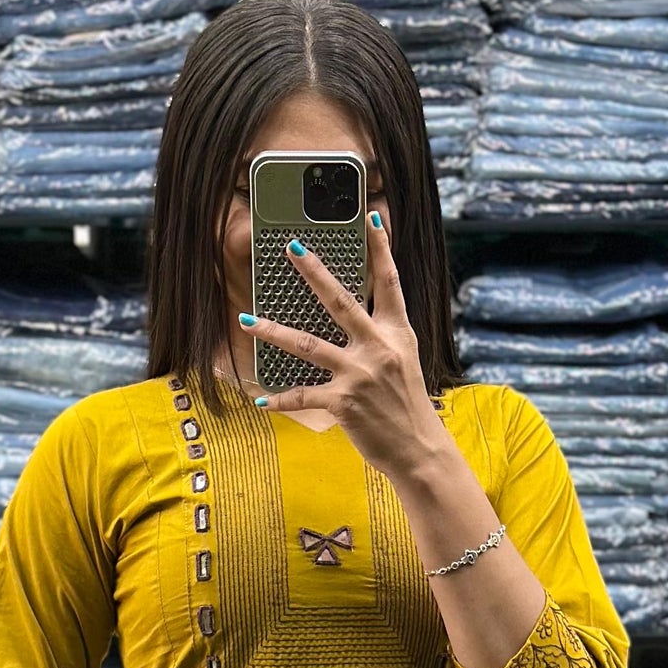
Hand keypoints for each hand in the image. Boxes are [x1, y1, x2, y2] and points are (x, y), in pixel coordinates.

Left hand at [244, 209, 449, 487]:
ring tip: (247, 319)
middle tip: (292, 249)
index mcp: (396, 334)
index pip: (389, 283)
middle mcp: (378, 348)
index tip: (370, 217)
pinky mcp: (344, 402)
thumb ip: (383, 338)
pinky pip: (303, 396)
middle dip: (315, 273)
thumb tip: (360, 320)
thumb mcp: (403, 362)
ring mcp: (359, 374)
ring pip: (307, 344)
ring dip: (273, 331)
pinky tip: (260, 399)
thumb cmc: (408, 407)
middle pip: (340, 301)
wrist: (419, 450)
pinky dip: (280, 400)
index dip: (381, 248)